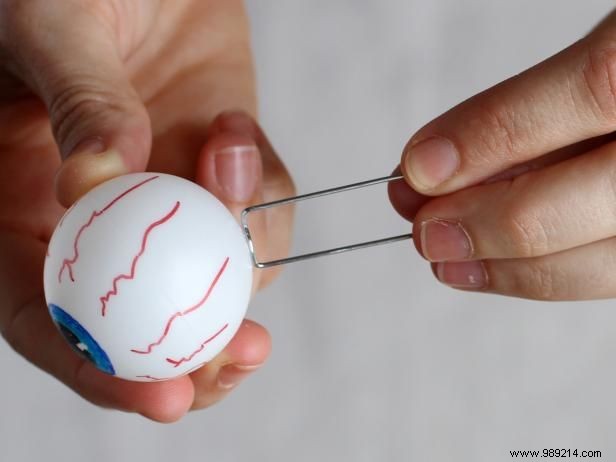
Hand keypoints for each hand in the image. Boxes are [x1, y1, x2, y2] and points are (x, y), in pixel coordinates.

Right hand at [0, 0, 293, 421]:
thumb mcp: (49, 28)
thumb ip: (77, 105)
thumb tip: (99, 182)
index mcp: (23, 211)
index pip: (53, 322)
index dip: (104, 373)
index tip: (164, 397)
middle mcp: (100, 223)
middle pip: (147, 328)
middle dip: (198, 359)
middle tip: (242, 356)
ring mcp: (168, 202)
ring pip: (217, 278)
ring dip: (243, 254)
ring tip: (226, 156)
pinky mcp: (220, 173)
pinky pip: (259, 216)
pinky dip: (265, 196)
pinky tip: (234, 138)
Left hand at [389, 9, 615, 300]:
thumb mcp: (615, 51)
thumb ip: (536, 104)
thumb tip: (438, 162)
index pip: (597, 87)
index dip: (495, 131)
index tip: (418, 167)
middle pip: (594, 199)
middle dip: (487, 225)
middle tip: (423, 232)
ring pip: (609, 261)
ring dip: (511, 269)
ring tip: (449, 260)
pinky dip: (552, 271)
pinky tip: (502, 267)